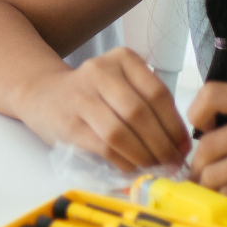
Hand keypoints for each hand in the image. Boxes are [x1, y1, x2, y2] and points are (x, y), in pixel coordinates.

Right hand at [13, 46, 189, 171]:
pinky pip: (103, 146)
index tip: (183, 147)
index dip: (174, 125)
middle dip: (161, 144)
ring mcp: (81, 96)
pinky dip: (123, 161)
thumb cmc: (92, 94)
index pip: (157, 93)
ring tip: (154, 167)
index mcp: (122, 59)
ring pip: (121, 131)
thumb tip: (178, 143)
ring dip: (143, 155)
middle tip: (171, 162)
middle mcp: (100, 71)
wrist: (43, 95)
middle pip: (140, 113)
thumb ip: (147, 103)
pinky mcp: (69, 122)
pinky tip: (131, 167)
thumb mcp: (120, 84)